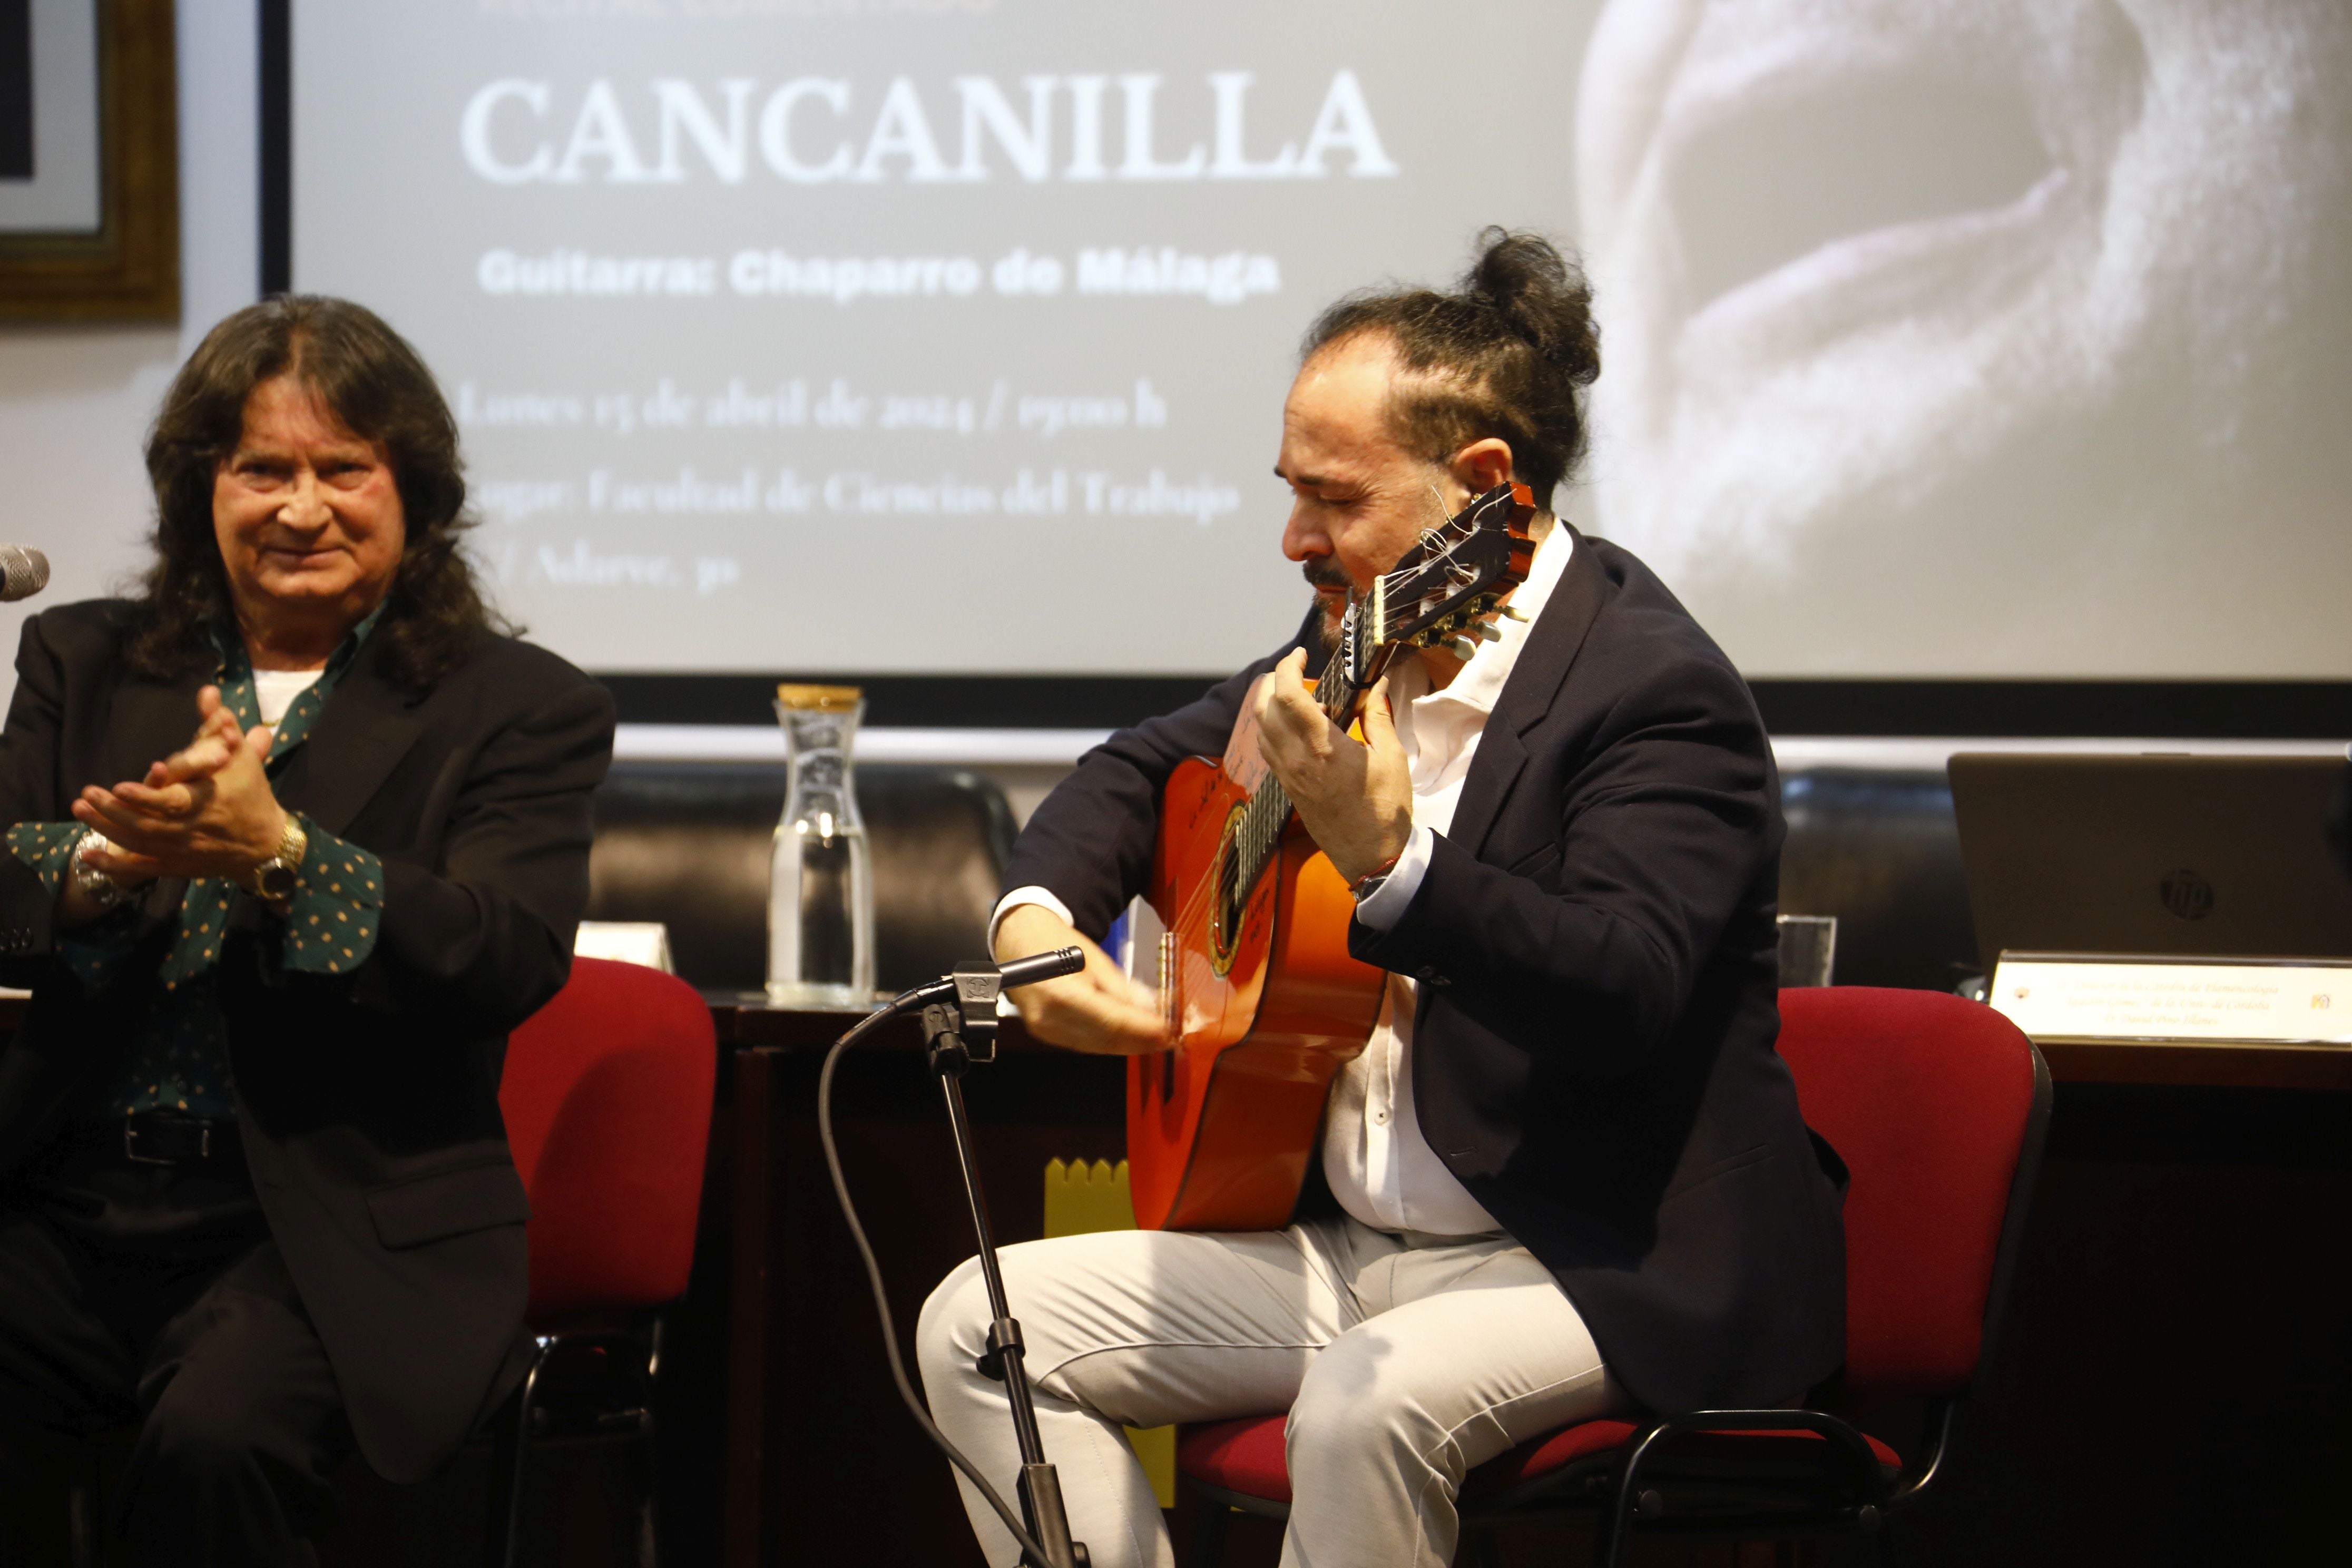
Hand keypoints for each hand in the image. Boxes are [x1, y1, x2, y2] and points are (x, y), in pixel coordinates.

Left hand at [71, 686, 288, 882]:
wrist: (266, 843)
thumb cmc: (251, 793)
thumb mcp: (240, 755)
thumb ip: (220, 724)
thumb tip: (207, 692)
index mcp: (209, 802)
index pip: (173, 802)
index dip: (146, 797)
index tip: (120, 786)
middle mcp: (192, 829)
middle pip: (145, 823)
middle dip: (112, 810)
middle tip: (86, 794)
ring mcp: (182, 851)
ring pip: (138, 843)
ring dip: (105, 828)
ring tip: (79, 810)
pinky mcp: (176, 866)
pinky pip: (141, 868)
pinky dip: (114, 866)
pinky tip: (87, 855)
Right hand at [994, 903, 1167, 1055]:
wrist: (1020, 942)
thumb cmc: (1056, 944)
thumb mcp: (1095, 959)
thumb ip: (1124, 988)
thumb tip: (1154, 1010)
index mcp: (1060, 994)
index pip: (1110, 1021)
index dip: (1142, 1029)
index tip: (1167, 1030)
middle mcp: (1049, 1018)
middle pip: (1105, 1039)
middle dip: (1140, 1041)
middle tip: (1168, 1038)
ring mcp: (1045, 1030)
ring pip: (1098, 1047)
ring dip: (1129, 1045)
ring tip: (1155, 1039)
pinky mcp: (1047, 1035)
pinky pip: (1087, 1044)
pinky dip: (1111, 1042)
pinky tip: (1130, 1038)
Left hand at [1254, 649, 1413, 884]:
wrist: (1371, 857)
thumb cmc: (1386, 809)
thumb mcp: (1392, 757)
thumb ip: (1378, 716)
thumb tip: (1378, 683)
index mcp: (1323, 749)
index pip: (1289, 696)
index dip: (1288, 667)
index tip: (1301, 655)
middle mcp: (1296, 760)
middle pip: (1264, 707)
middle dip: (1275, 681)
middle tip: (1298, 672)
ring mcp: (1287, 775)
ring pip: (1261, 727)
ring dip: (1272, 704)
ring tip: (1302, 698)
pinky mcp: (1287, 787)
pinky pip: (1267, 748)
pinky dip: (1273, 727)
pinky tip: (1298, 726)